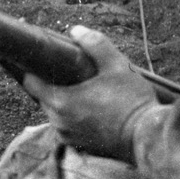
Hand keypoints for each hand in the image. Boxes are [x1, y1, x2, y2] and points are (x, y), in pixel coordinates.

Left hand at [23, 26, 158, 160]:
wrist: (148, 138)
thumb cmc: (132, 101)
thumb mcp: (117, 65)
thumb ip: (95, 44)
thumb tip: (76, 30)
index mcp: (60, 101)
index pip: (31, 83)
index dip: (32, 70)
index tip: (38, 61)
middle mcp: (59, 122)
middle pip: (44, 98)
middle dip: (53, 86)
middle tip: (72, 74)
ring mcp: (69, 137)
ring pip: (57, 114)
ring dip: (65, 103)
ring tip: (85, 91)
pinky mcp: (81, 147)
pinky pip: (70, 127)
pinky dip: (76, 118)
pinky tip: (93, 109)